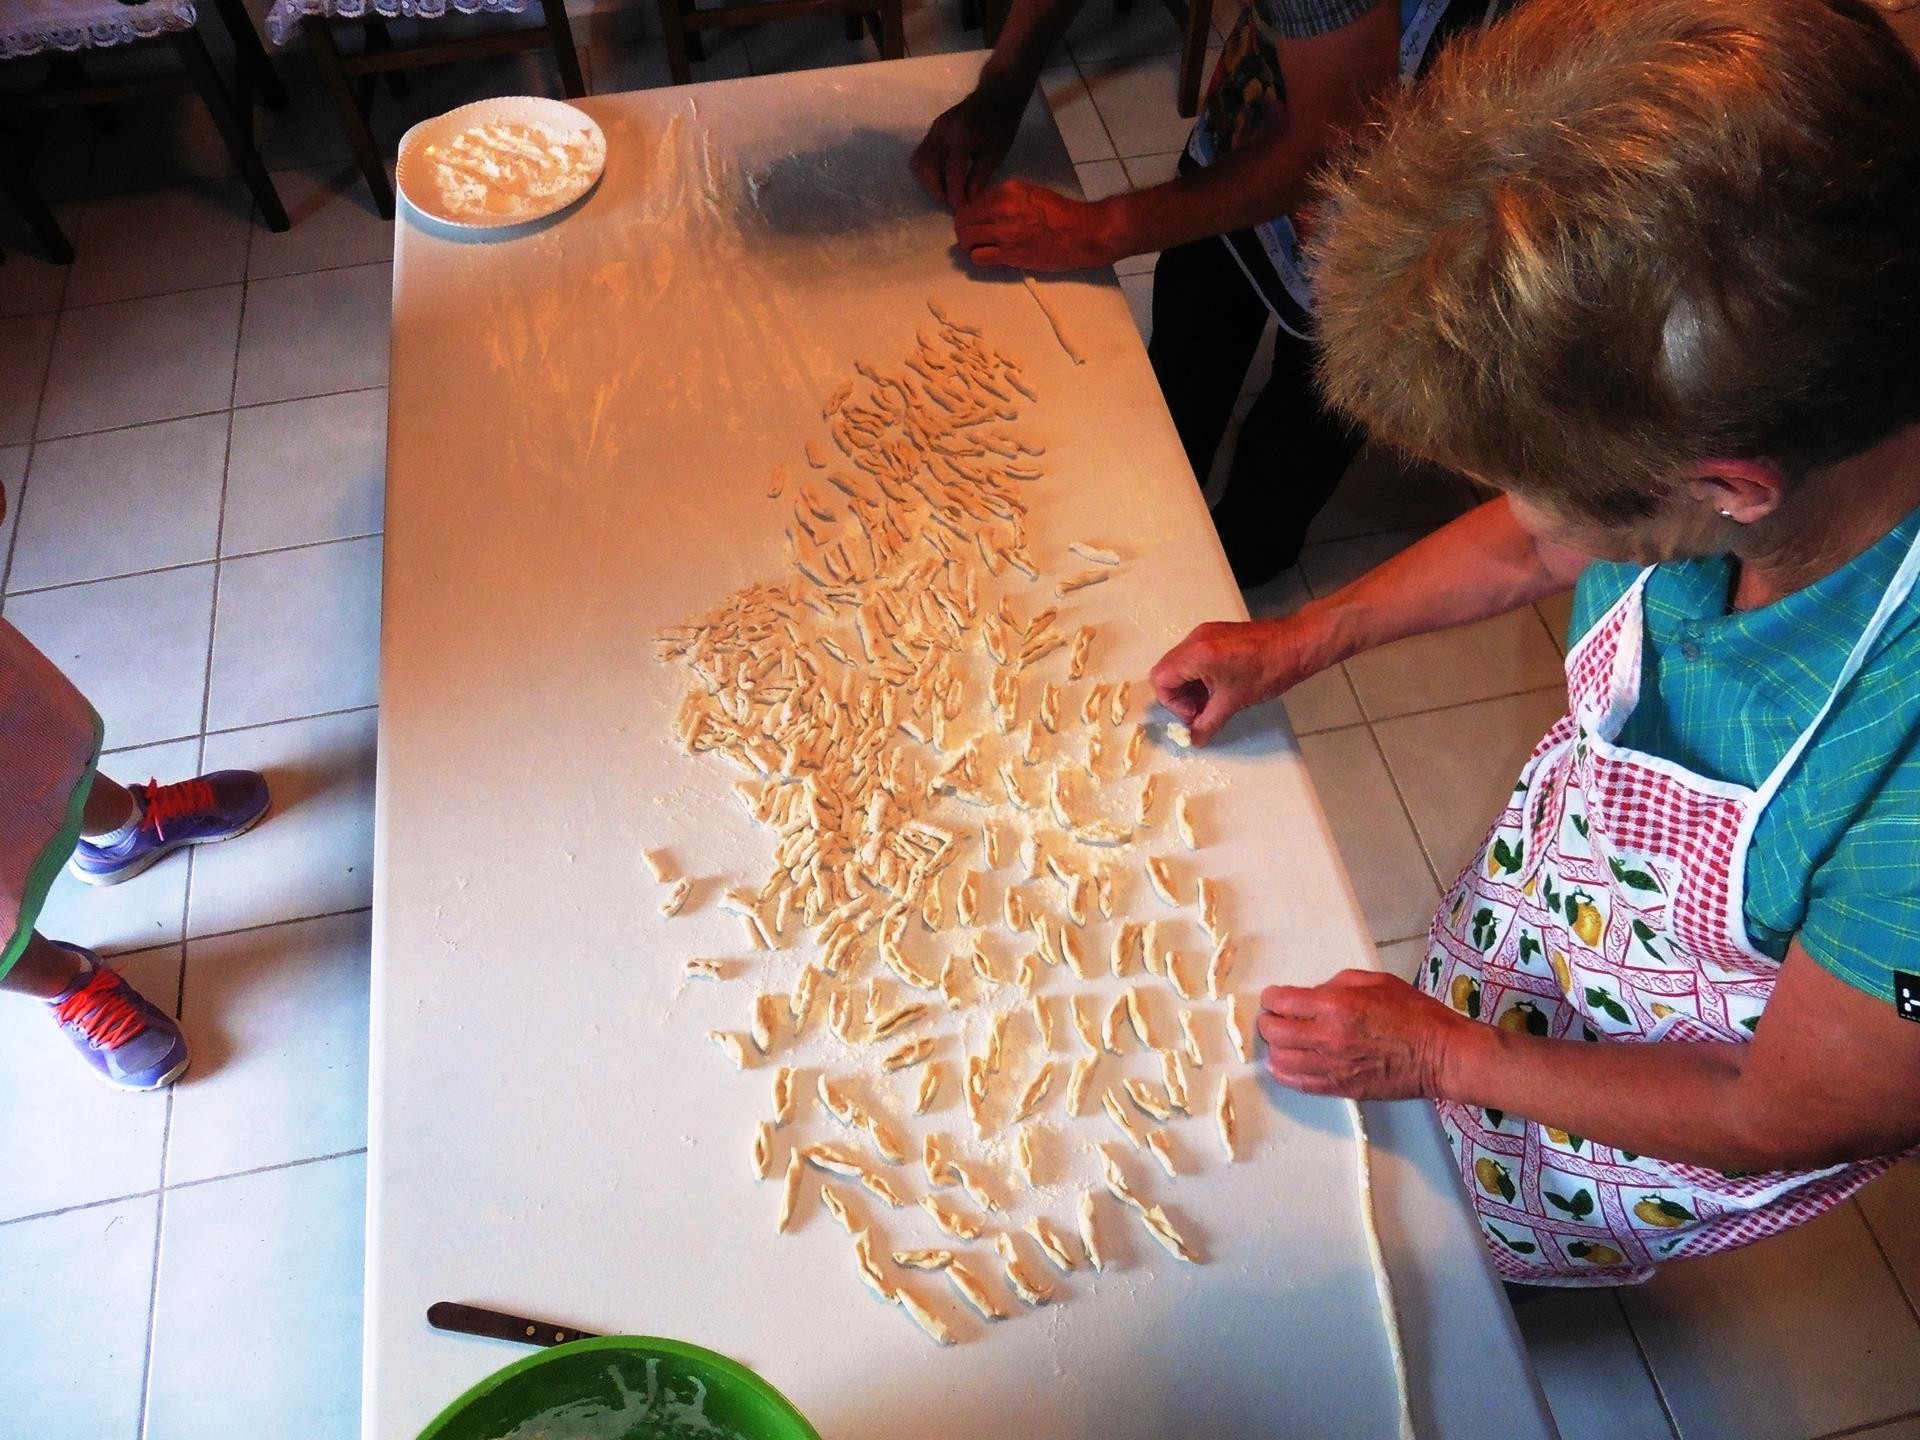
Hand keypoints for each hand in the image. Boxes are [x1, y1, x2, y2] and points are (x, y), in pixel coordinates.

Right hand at [910, 84, 1025, 208]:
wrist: (996, 94)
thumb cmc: (1001, 124)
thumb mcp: (996, 153)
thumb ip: (979, 177)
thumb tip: (968, 201)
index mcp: (962, 135)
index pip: (952, 172)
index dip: (955, 194)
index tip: (961, 210)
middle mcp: (943, 131)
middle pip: (927, 167)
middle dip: (937, 190)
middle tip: (951, 202)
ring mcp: (934, 128)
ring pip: (918, 162)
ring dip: (928, 182)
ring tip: (945, 192)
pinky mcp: (932, 129)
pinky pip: (921, 155)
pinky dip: (928, 172)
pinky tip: (942, 178)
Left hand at [952, 179, 1121, 270]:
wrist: (1082, 233)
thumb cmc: (1061, 213)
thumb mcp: (1030, 192)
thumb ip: (1005, 198)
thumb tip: (986, 209)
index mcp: (1006, 191)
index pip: (972, 202)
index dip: (970, 213)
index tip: (975, 220)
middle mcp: (1001, 209)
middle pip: (964, 221)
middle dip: (964, 230)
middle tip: (972, 236)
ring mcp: (1003, 233)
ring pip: (967, 240)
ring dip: (968, 245)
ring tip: (977, 247)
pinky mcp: (1009, 254)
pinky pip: (979, 257)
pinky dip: (978, 257)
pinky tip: (987, 257)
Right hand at [1148, 615, 1330, 744]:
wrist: (1296, 644)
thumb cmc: (1268, 670)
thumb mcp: (1234, 702)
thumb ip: (1208, 723)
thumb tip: (1195, 739)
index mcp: (1196, 655)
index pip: (1161, 680)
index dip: (1173, 704)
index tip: (1194, 714)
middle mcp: (1195, 640)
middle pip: (1166, 671)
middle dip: (1178, 696)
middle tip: (1198, 711)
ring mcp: (1204, 635)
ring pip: (1179, 665)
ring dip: (1188, 687)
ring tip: (1209, 702)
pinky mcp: (1215, 635)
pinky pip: (1194, 657)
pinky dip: (1198, 675)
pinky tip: (1217, 688)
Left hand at [1258, 971, 1470, 1099]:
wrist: (1439, 1054)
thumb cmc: (1413, 1014)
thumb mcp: (1374, 981)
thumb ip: (1336, 984)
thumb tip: (1312, 994)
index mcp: (1335, 1005)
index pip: (1281, 1002)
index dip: (1273, 997)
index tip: (1275, 998)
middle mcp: (1327, 1037)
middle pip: (1273, 1032)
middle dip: (1269, 1021)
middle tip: (1276, 1017)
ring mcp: (1331, 1066)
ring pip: (1279, 1060)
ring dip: (1276, 1048)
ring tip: (1284, 1041)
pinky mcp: (1339, 1088)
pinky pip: (1297, 1083)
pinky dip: (1286, 1072)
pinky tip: (1289, 1063)